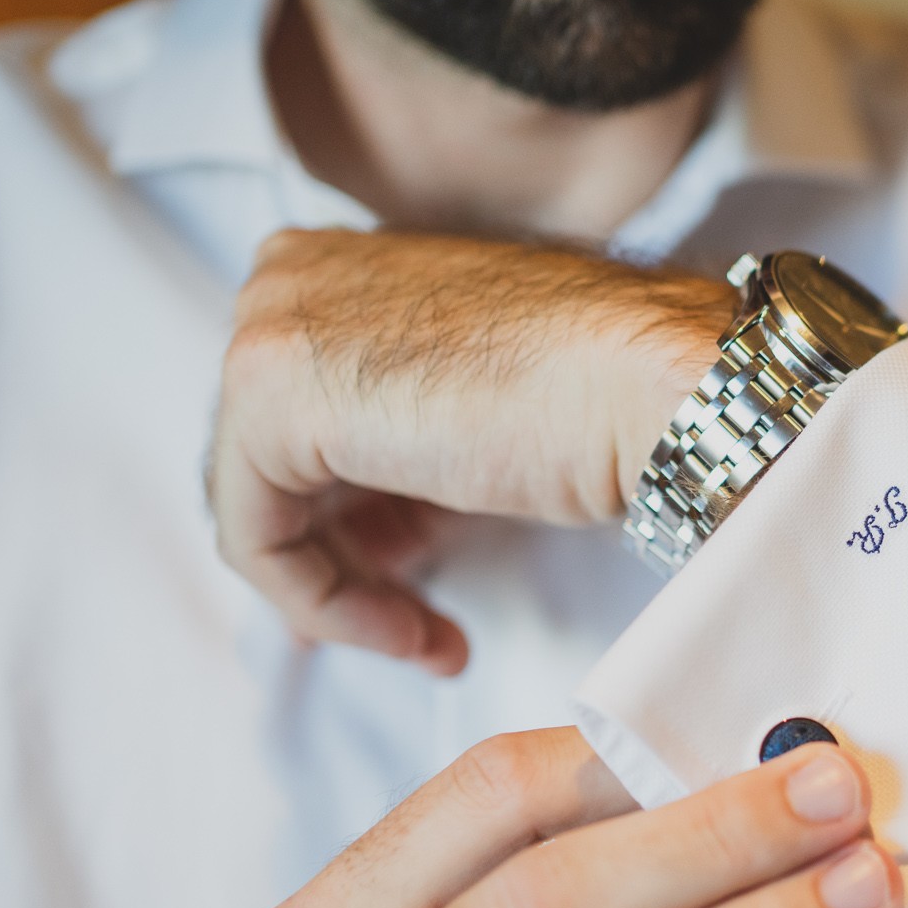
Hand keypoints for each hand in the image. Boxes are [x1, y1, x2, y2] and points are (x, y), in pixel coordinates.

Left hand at [208, 229, 735, 674]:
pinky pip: (257, 541)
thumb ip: (398, 452)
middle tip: (423, 629)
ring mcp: (268, 326)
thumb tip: (366, 537)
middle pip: (272, 468)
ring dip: (349, 598)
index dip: (353, 525)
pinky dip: (329, 606)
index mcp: (341, 267)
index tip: (412, 594)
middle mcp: (289, 277)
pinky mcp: (267, 395)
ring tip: (431, 639)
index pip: (300, 425)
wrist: (650, 384)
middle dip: (348, 561)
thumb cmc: (600, 393)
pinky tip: (414, 631)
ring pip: (259, 510)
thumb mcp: (472, 420)